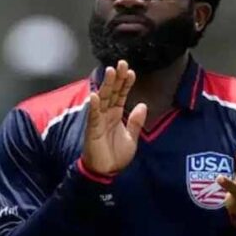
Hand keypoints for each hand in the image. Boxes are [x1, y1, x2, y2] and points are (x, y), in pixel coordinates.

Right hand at [82, 60, 147, 174]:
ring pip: (102, 99)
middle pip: (111, 92)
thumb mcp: (132, 138)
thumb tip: (143, 104)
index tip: (131, 71)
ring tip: (110, 71)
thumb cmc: (116, 155)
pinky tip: (95, 95)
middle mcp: (106, 114)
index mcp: (116, 114)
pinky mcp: (92, 130)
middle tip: (121, 63)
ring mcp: (98, 120)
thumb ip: (136, 122)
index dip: (125, 83)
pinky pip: (93, 116)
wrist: (105, 172)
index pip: (121, 95)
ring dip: (106, 85)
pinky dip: (94, 106)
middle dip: (116, 78)